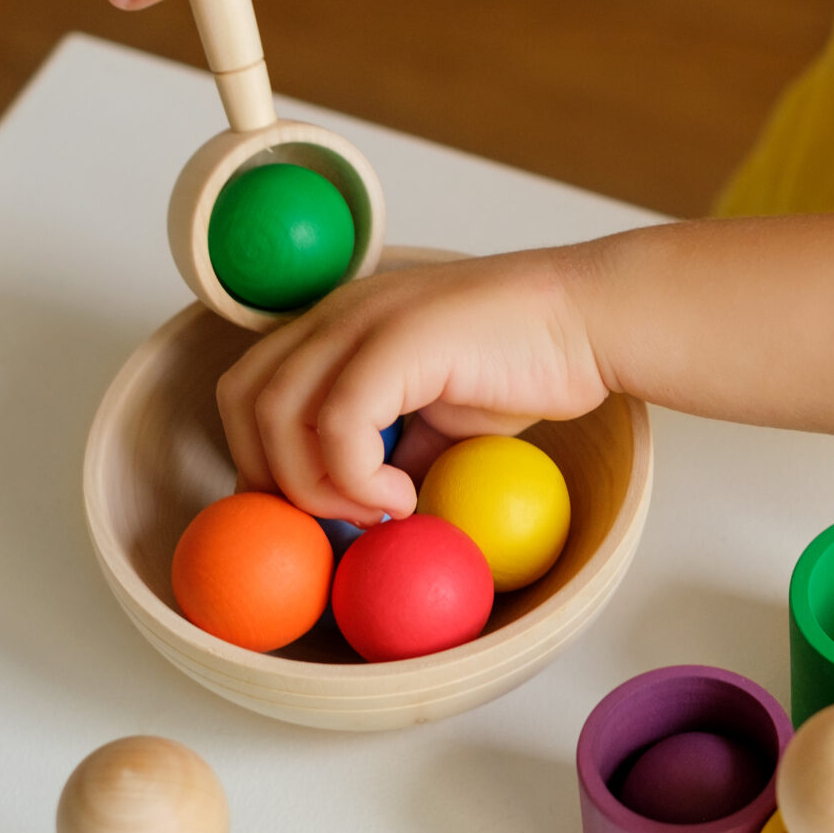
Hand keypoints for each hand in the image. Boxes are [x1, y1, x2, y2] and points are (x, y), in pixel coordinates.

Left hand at [216, 248, 612, 525]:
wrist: (590, 321)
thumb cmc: (525, 363)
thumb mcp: (437, 421)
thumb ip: (389, 452)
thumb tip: (360, 513)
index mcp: (337, 325)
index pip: (249, 391)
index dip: (260, 460)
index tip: (305, 514)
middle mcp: (337, 313)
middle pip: (244, 401)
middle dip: (272, 477)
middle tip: (336, 519)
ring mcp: (364, 319)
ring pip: (278, 412)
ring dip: (315, 484)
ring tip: (378, 510)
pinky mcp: (401, 338)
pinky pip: (340, 422)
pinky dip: (356, 476)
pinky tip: (403, 496)